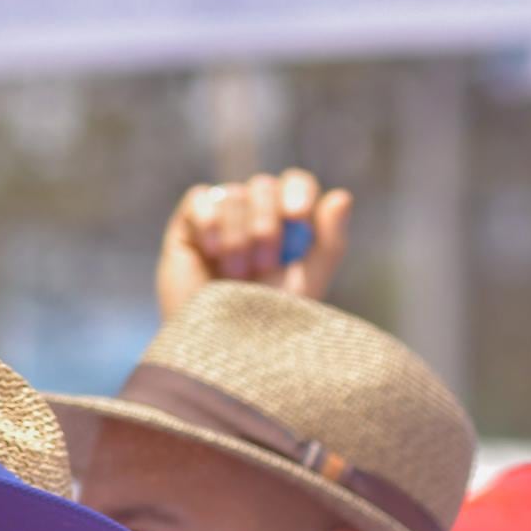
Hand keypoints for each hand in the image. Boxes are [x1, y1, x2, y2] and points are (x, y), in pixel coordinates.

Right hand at [156, 170, 353, 319]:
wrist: (221, 347)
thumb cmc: (268, 320)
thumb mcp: (307, 282)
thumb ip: (330, 241)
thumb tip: (342, 196)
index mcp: (288, 225)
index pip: (297, 183)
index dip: (298, 191)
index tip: (297, 216)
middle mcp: (255, 215)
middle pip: (265, 186)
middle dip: (266, 227)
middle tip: (262, 267)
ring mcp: (221, 218)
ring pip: (233, 195)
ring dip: (238, 238)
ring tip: (234, 275)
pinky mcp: (187, 226)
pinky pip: (200, 198)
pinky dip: (209, 222)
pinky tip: (210, 252)